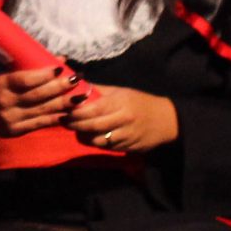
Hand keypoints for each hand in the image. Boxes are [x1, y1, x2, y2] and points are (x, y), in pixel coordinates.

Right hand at [0, 65, 83, 137]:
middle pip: (37, 95)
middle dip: (59, 88)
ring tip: (80, 97)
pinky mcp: (17, 131)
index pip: (25, 79)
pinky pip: (40, 124)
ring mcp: (12, 118)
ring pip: (42, 110)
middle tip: (76, 80)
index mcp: (0, 85)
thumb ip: (26, 73)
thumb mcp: (1, 77)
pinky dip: (56, 119)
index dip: (44, 75)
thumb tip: (57, 60)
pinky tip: (69, 114)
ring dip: (63, 104)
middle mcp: (6, 102)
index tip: (60, 68)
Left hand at [60, 84, 178, 154]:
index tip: (63, 110)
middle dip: (75, 125)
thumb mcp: (120, 91)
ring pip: (98, 140)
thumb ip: (98, 90)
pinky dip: (96, 143)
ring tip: (74, 130)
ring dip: (83, 136)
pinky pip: (107, 148)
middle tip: (63, 121)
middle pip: (93, 126)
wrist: (166, 120)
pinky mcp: (128, 148)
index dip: (76, 112)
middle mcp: (122, 121)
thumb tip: (75, 83)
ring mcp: (126, 136)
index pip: (93, 109)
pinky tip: (89, 137)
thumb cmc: (140, 101)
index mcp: (120, 103)